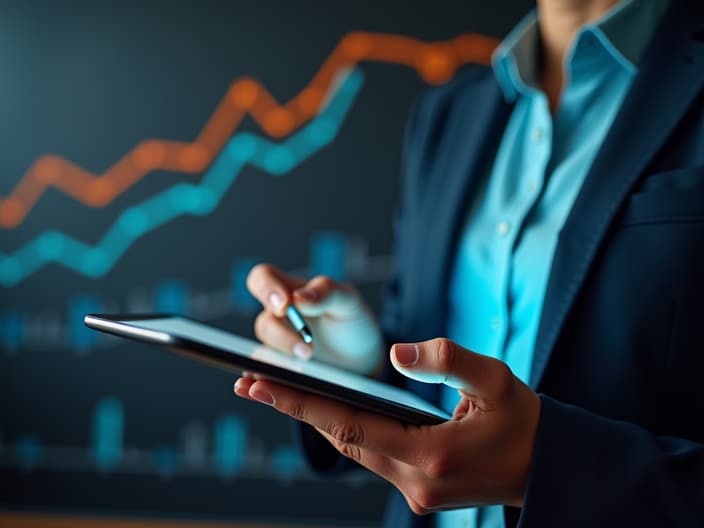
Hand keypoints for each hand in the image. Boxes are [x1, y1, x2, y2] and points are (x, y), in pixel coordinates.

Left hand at [234, 338, 540, 512]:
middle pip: (340, 439)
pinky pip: (369, 454)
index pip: (348, 424)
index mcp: (431, 455)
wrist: (548, 468)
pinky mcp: (417, 489)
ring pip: (352, 448)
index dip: (300, 401)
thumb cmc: (524, 421)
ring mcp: (414, 492)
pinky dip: (343, 429)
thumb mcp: (496, 379)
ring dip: (314, 418)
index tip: (259, 382)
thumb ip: (448, 359)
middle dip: (294, 408)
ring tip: (275, 390)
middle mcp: (414, 482)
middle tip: (248, 380)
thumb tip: (400, 352)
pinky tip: (324, 408)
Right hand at [246, 263, 383, 374]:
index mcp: (290, 292)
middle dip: (283, 337)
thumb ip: (326, 291)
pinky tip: (274, 388)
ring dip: (279, 364)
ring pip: (262, 354)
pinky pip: (264, 378)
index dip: (266, 288)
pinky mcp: (280, 374)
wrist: (363, 360)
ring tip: (304, 371)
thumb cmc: (351, 323)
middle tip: (308, 351)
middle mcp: (278, 319)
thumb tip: (299, 297)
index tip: (285, 306)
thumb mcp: (348, 300)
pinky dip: (265, 383)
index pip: (262, 278)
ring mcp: (277, 349)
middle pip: (264, 323)